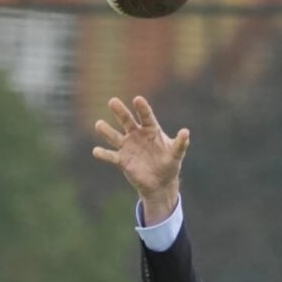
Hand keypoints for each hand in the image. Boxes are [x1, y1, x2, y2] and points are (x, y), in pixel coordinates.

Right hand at [92, 96, 189, 223]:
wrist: (160, 183)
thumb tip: (186, 132)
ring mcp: (128, 147)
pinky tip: (96, 151)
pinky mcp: (122, 160)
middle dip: (120, 112)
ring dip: (107, 131)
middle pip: (127, 121)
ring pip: (115, 137)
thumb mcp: (176, 153)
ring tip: (99, 124)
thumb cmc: (169, 164)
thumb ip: (181, 143)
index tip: (137, 99)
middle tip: (112, 101)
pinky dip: (103, 154)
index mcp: (151, 130)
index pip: (146, 116)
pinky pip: (111, 156)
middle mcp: (137, 135)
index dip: (142, 108)